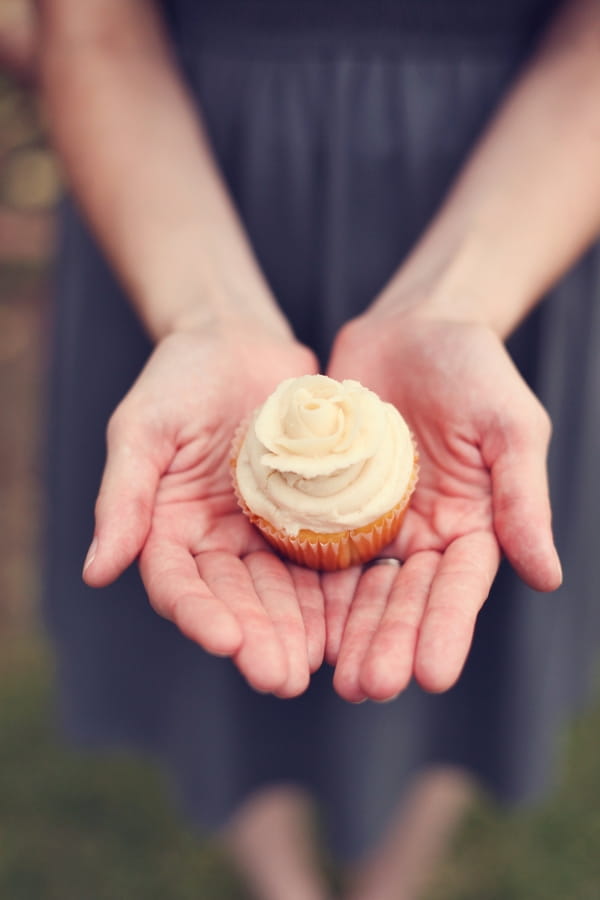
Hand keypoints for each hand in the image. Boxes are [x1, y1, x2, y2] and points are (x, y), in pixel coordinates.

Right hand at [82, 324, 323, 696]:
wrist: (239, 340)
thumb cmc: (182, 376)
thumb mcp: (143, 427)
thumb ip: (124, 496)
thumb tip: (95, 571)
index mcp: (168, 527)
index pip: (178, 583)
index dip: (198, 614)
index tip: (224, 640)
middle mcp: (216, 540)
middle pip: (234, 600)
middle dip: (257, 638)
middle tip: (282, 678)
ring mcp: (263, 531)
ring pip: (279, 592)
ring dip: (295, 631)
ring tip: (316, 666)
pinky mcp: (307, 516)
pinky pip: (320, 559)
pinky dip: (331, 592)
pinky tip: (349, 622)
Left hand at [324, 312, 561, 701]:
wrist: (414, 326)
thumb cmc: (475, 369)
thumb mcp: (510, 428)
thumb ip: (523, 499)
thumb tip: (548, 577)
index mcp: (471, 525)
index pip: (459, 587)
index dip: (447, 627)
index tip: (434, 673)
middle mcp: (421, 534)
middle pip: (403, 598)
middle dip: (388, 642)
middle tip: (369, 688)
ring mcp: (373, 521)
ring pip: (357, 586)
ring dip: (345, 631)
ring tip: (331, 676)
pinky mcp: (330, 502)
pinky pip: (314, 546)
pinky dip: (306, 585)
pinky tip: (291, 619)